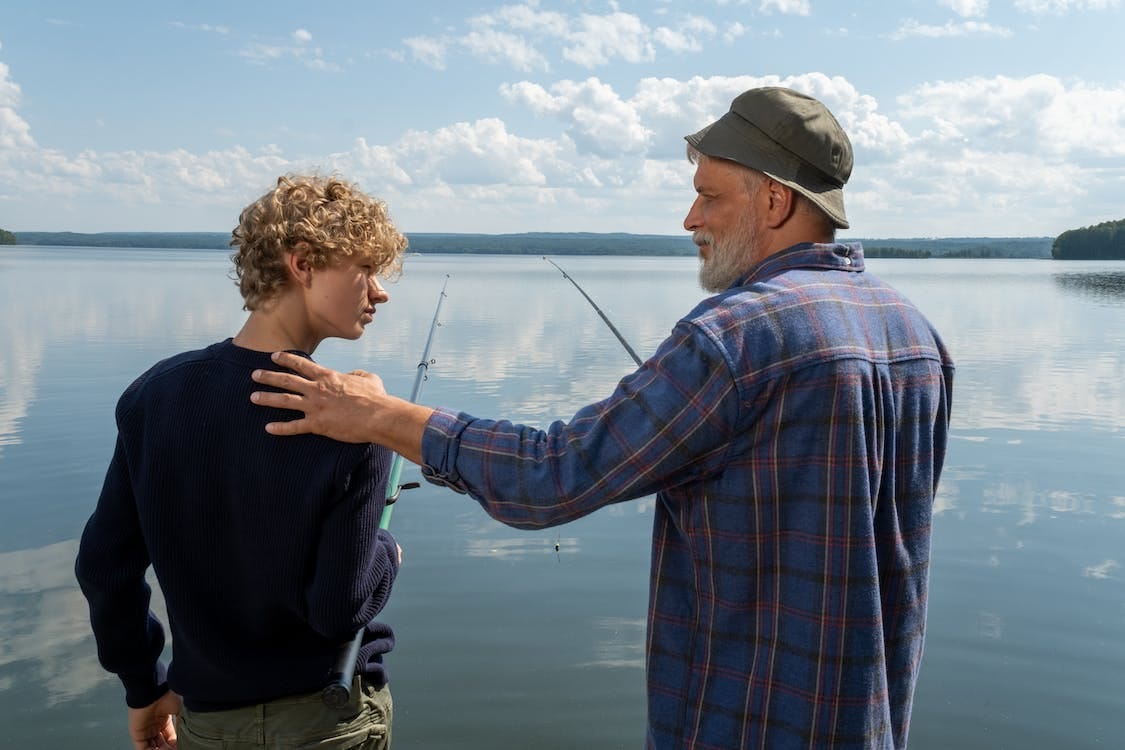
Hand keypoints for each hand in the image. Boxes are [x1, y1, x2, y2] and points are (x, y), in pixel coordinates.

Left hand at [128, 690, 180, 749]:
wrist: (153, 689)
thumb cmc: (168, 696)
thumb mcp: (180, 710)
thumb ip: (182, 724)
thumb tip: (187, 736)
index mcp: (164, 720)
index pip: (170, 737)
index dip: (177, 743)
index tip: (185, 746)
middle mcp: (154, 726)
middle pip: (162, 743)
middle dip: (169, 748)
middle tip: (178, 749)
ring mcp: (145, 730)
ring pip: (153, 747)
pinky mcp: (137, 734)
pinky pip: (143, 748)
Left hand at [250, 352, 387, 442]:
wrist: (377, 416)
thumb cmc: (376, 397)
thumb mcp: (369, 378)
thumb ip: (358, 374)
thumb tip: (354, 375)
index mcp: (328, 377)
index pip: (301, 364)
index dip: (286, 359)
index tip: (273, 356)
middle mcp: (317, 389)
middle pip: (287, 380)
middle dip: (268, 376)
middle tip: (254, 375)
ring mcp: (315, 407)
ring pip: (285, 401)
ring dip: (267, 398)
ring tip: (253, 397)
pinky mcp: (317, 425)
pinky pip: (294, 426)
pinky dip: (280, 428)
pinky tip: (268, 428)